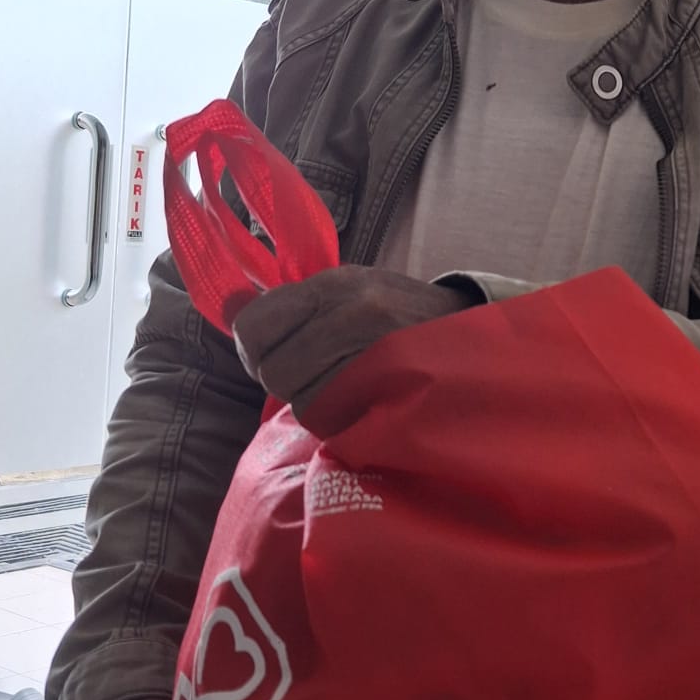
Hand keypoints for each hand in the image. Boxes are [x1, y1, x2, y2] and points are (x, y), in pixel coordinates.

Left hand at [232, 266, 476, 409]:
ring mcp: (376, 345)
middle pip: (275, 370)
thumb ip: (292, 307)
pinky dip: (343, 416)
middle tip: (316, 378)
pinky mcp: (396, 381)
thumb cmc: (401, 317)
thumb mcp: (349, 293)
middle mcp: (353, 307)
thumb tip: (226, 307)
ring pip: (304, 399)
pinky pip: (339, 414)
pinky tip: (364, 401)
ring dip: (318, 403)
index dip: (254, 352)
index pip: (254, 325)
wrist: (473, 332)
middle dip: (287, 383)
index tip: (273, 358)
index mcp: (333, 283)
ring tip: (347, 388)